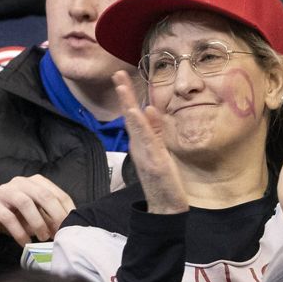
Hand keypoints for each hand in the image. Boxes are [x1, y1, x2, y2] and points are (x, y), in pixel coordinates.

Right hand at [0, 175, 76, 244]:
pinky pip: (8, 217)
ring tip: (43, 238)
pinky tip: (25, 243)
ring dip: (37, 222)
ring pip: (25, 203)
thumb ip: (49, 217)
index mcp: (35, 182)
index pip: (56, 193)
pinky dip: (19, 232)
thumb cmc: (15, 214)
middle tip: (60, 232)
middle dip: (55, 215)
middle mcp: (20, 183)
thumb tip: (67, 227)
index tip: (72, 225)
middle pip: (43, 195)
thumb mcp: (35, 213)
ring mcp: (4, 192)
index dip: (66, 209)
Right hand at [113, 70, 187, 214]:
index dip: (127, 96)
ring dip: (129, 106)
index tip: (122, 76)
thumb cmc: (163, 181)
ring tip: (123, 88)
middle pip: (129, 116)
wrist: (165, 208)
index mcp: (141, 143)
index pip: (133, 115)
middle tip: (117, 73)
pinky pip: (147, 140)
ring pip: (135, 126)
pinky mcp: (154, 162)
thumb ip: (156, 130)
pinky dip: (140, 126)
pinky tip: (136, 112)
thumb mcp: (160, 150)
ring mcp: (145, 154)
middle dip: (124, 95)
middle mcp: (139, 146)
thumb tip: (149, 108)